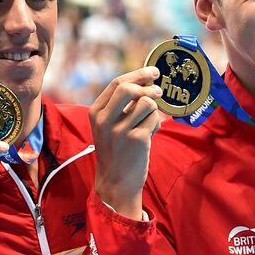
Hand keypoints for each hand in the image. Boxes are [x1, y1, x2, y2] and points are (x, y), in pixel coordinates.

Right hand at [89, 67, 162, 219]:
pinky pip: (155, 119)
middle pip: (128, 89)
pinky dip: (157, 123)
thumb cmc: (117, 151)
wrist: (116, 182)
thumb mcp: (109, 126)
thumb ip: (121, 106)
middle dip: (147, 86)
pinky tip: (151, 133)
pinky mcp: (137, 140)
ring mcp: (120, 130)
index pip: (117, 83)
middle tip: (159, 90)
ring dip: (154, 110)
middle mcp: (105, 120)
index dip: (138, 75)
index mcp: (96, 113)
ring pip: (146, 103)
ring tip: (149, 122)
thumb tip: (147, 82)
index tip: (152, 72)